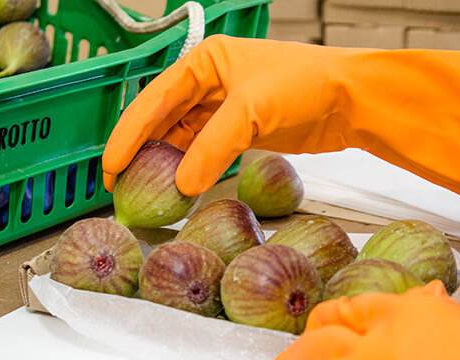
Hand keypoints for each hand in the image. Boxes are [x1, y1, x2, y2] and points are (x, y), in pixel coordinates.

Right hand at [102, 35, 459, 200]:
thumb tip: (182, 186)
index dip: (128, 135)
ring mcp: (223, 110)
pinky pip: (205, 153)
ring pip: (181, 141)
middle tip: (120, 190)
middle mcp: (208, 84)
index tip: (110, 168)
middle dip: (140, 154)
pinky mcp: (240, 133)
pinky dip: (192, 172)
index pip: (153, 100)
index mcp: (203, 62)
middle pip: (161, 121)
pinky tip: (180, 191)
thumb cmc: (305, 86)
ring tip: (146, 196)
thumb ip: (212, 147)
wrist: (350, 101)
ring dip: (165, 166)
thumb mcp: (252, 110)